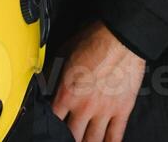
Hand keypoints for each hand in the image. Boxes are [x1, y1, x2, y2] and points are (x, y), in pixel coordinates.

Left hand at [52, 21, 145, 141]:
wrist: (123, 37)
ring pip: (92, 141)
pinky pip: (115, 135)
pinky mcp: (122, 110)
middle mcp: (84, 107)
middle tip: (68, 139)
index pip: (52, 120)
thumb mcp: (64, 52)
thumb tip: (45, 82)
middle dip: (68, 140)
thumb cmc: (95, 40)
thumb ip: (53, 72)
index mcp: (67, 94)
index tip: (51, 128)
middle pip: (71, 136)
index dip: (50, 125)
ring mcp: (104, 111)